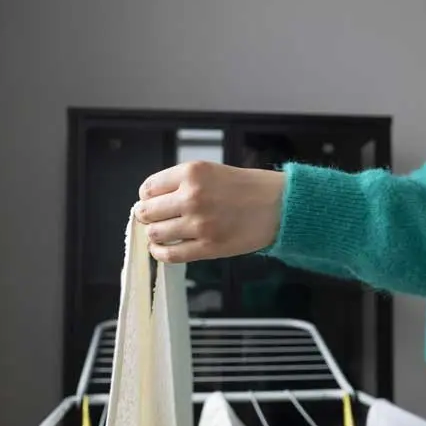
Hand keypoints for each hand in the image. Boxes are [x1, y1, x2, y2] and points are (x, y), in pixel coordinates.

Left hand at [135, 160, 284, 262]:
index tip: (152, 202)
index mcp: (192, 173)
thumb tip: (151, 200)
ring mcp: (199, 224)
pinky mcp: (208, 247)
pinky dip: (160, 253)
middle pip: (147, 212)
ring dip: (154, 235)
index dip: (147, 197)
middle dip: (147, 216)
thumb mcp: (211, 171)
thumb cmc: (247, 188)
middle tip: (153, 218)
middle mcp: (192, 196)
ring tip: (161, 233)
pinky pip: (171, 254)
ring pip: (155, 233)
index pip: (148, 188)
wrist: (278, 206)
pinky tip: (161, 249)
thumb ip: (181, 183)